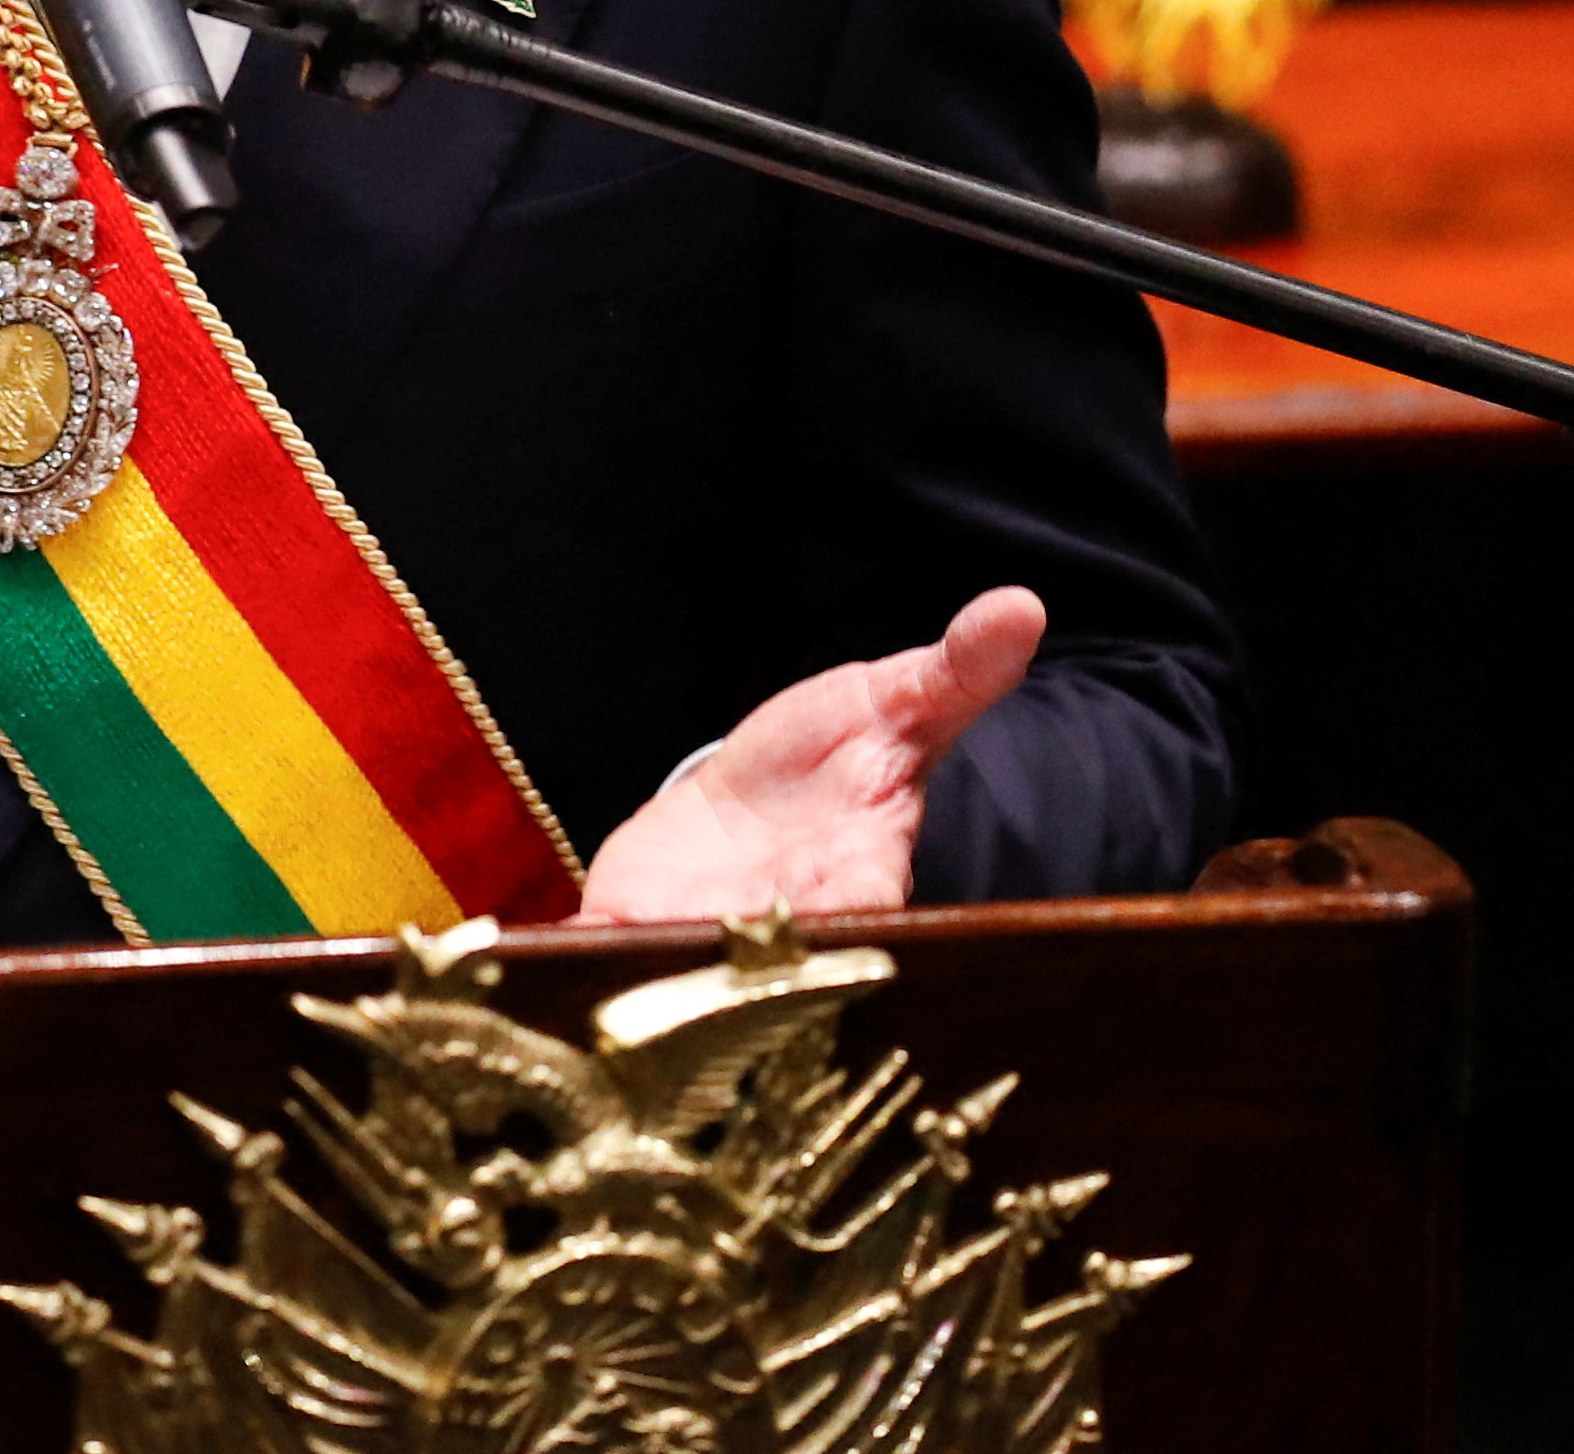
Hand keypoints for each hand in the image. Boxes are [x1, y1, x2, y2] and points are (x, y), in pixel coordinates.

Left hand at [565, 588, 1047, 926]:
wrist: (749, 802)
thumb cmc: (835, 759)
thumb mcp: (894, 704)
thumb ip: (954, 672)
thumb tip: (1020, 607)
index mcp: (860, 872)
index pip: (862, 905)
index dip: (848, 907)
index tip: (835, 904)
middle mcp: (784, 922)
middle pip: (769, 956)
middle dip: (740, 946)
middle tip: (707, 936)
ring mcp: (704, 933)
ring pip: (679, 965)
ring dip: (650, 956)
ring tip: (620, 949)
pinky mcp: (633, 928)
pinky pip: (603, 950)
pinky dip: (580, 950)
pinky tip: (553, 950)